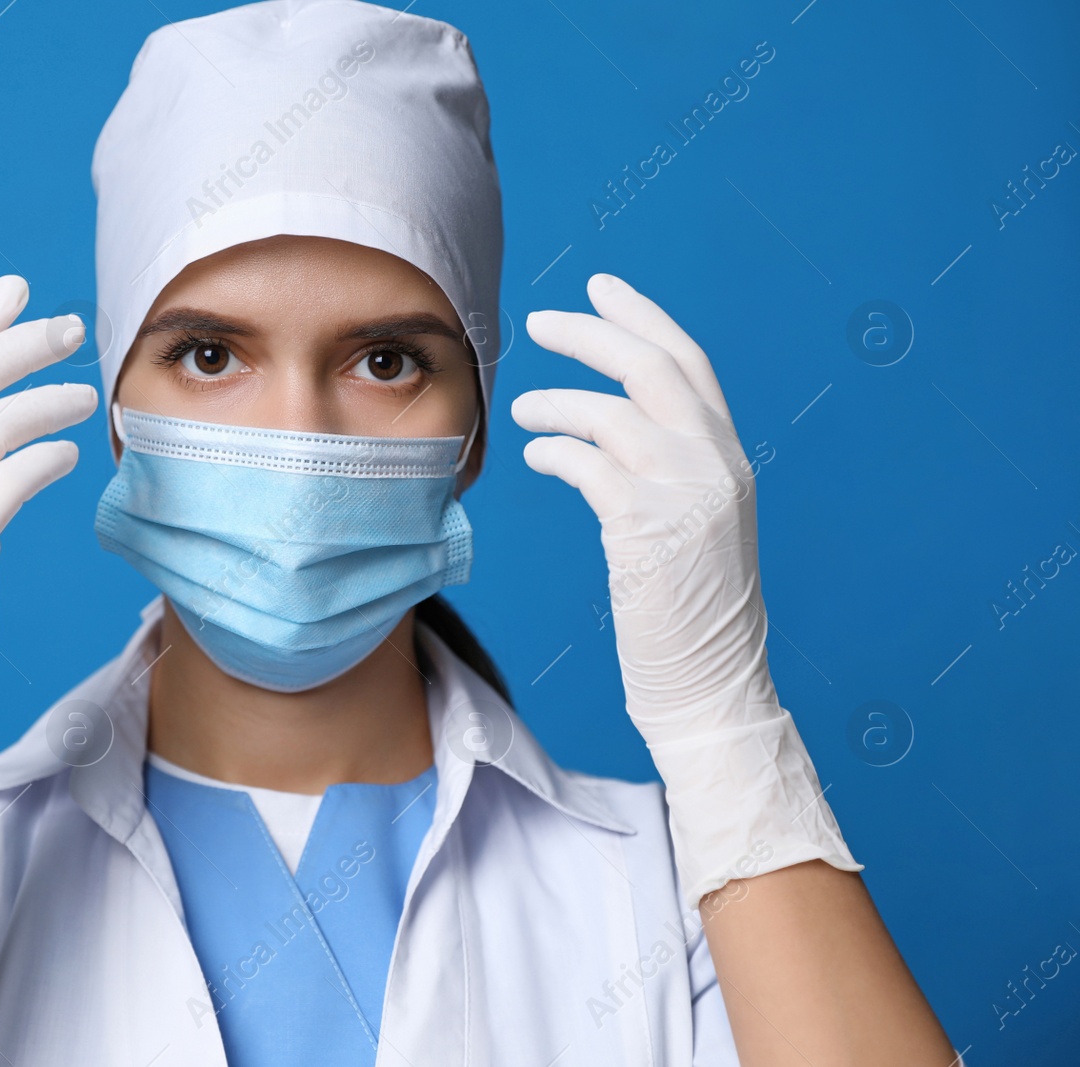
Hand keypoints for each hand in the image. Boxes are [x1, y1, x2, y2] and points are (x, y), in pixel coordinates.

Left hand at [511, 273, 857, 907]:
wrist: (715, 688)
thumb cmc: (691, 618)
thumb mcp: (696, 529)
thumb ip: (671, 474)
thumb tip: (611, 433)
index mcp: (730, 460)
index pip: (690, 365)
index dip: (644, 319)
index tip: (603, 287)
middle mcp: (718, 466)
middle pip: (653, 369)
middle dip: (594, 334)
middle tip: (540, 320)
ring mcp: (688, 496)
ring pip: (616, 411)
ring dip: (559, 400)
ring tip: (522, 406)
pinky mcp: (648, 530)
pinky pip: (589, 464)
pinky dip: (556, 449)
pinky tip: (536, 455)